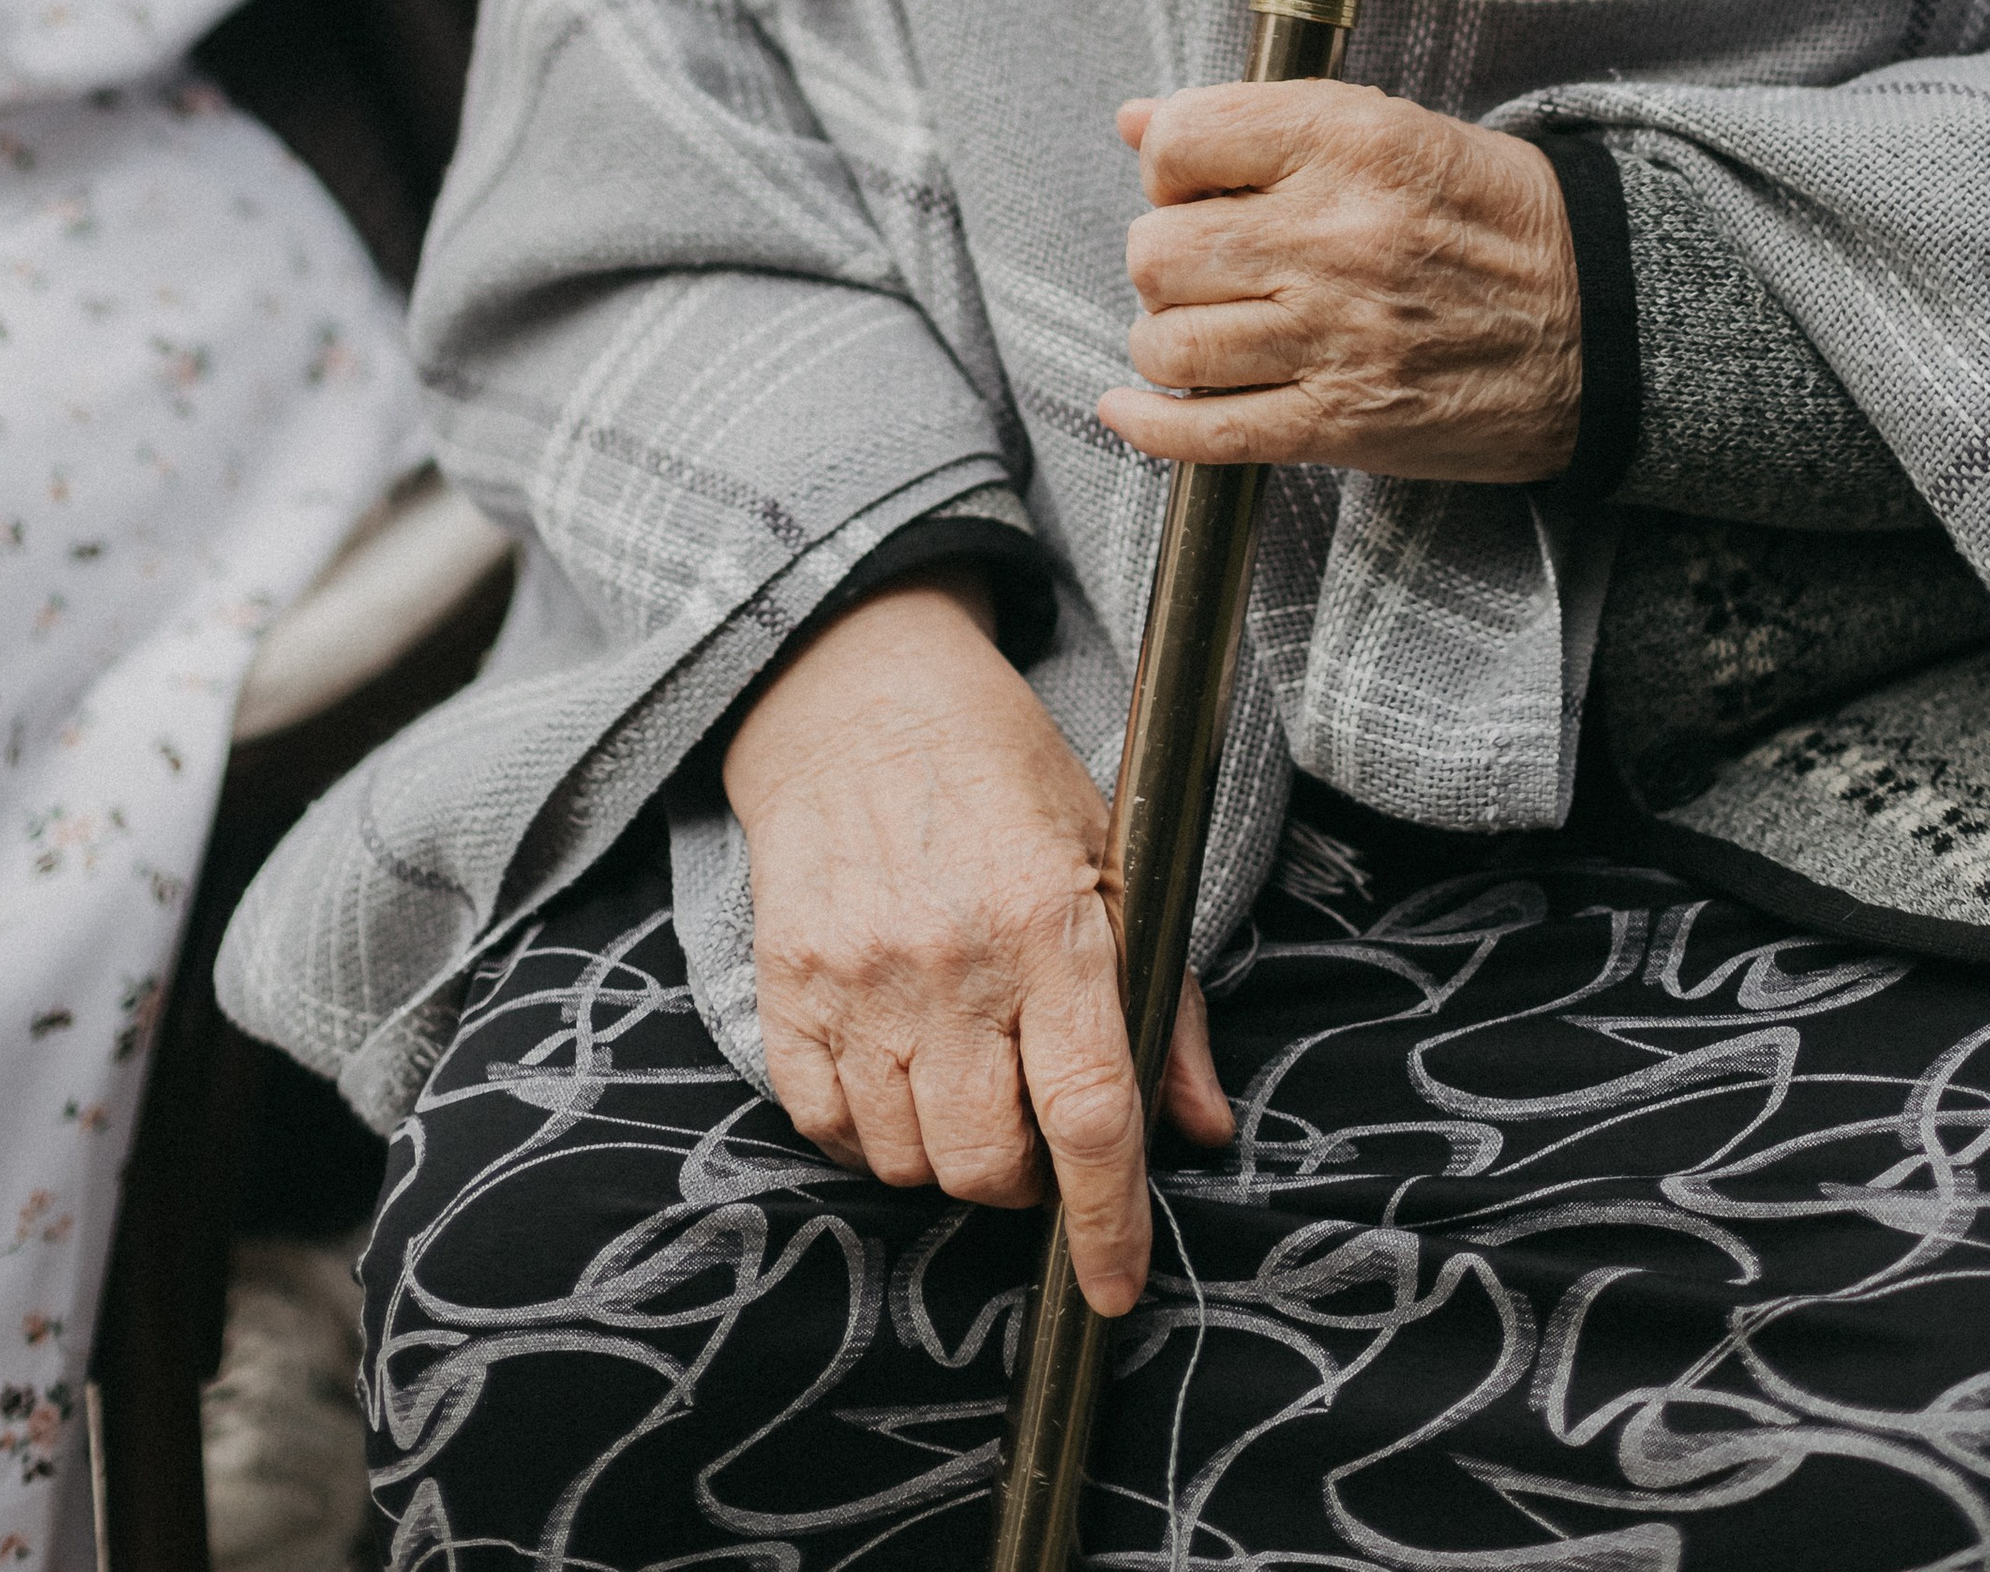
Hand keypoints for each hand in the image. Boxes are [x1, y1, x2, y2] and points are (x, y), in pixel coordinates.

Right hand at [723, 569, 1230, 1312]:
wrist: (862, 702)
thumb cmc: (1006, 779)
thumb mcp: (1116, 859)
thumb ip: (1161, 1001)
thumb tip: (1202, 1127)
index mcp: (1052, 924)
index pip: (1091, 1113)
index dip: (1109, 1222)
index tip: (1116, 1288)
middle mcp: (952, 960)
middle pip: (990, 1166)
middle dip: (1027, 1183)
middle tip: (1039, 1127)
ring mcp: (859, 977)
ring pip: (907, 1163)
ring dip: (949, 1156)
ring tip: (969, 1083)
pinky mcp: (787, 986)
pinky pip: (825, 1130)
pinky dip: (867, 1134)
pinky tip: (898, 1072)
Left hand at [1100, 81, 1580, 481]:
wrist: (1607, 320)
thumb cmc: (1498, 218)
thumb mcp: (1395, 129)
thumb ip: (1264, 123)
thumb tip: (1137, 122)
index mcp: (1351, 142)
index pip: (1185, 139)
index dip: (1168, 165)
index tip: (1192, 186)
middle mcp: (1335, 235)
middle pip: (1159, 249)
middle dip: (1162, 257)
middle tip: (1203, 264)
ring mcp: (1336, 335)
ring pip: (1169, 342)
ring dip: (1165, 338)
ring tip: (1201, 329)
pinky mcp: (1342, 422)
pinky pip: (1206, 432)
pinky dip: (1151, 425)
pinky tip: (1134, 407)